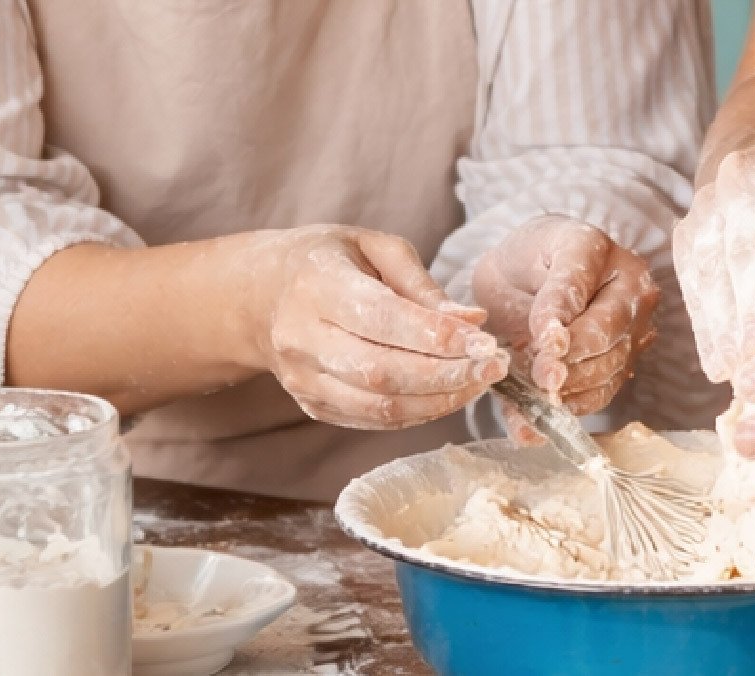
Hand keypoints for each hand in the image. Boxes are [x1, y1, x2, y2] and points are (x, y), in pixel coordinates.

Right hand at [254, 225, 507, 429]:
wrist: (260, 296)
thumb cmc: (327, 261)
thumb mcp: (372, 247)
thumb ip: (422, 285)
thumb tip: (473, 321)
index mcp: (316, 285)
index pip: (383, 319)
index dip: (438, 337)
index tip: (487, 342)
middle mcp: (301, 337)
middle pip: (383, 372)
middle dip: (448, 375)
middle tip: (495, 367)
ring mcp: (303, 378)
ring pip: (380, 406)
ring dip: (440, 401)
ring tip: (479, 382)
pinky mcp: (312, 405)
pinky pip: (372, 421)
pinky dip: (418, 413)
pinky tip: (449, 394)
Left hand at [473, 218, 660, 443]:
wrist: (523, 274)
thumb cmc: (526, 259)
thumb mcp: (525, 259)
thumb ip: (546, 298)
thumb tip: (554, 345)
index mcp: (607, 258)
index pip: (586, 291)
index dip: (564, 323)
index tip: (544, 344)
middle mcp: (631, 295)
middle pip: (607, 337)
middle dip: (569, 362)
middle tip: (539, 376)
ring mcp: (631, 332)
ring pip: (607, 370)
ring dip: (568, 389)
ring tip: (535, 395)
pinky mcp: (618, 364)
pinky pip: (600, 394)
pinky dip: (568, 410)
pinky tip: (536, 422)